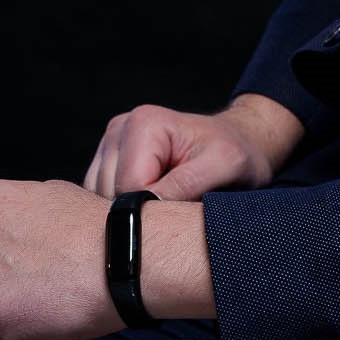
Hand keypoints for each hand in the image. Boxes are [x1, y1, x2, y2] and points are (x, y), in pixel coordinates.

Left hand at [0, 178, 117, 339]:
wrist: (122, 256)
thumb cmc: (94, 226)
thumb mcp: (47, 194)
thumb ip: (14, 211)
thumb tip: (5, 229)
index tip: (24, 255)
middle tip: (37, 275)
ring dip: (3, 306)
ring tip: (44, 293)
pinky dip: (7, 335)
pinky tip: (40, 314)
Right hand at [83, 95, 302, 200]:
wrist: (240, 143)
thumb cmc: (236, 152)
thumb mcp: (224, 165)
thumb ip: (184, 184)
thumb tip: (142, 213)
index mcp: (143, 124)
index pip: (126, 190)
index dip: (156, 210)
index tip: (187, 204)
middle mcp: (119, 130)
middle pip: (109, 198)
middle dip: (143, 213)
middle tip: (182, 202)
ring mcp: (109, 148)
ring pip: (101, 205)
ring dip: (134, 215)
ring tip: (171, 199)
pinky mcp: (106, 166)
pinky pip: (100, 205)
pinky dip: (125, 214)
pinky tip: (154, 202)